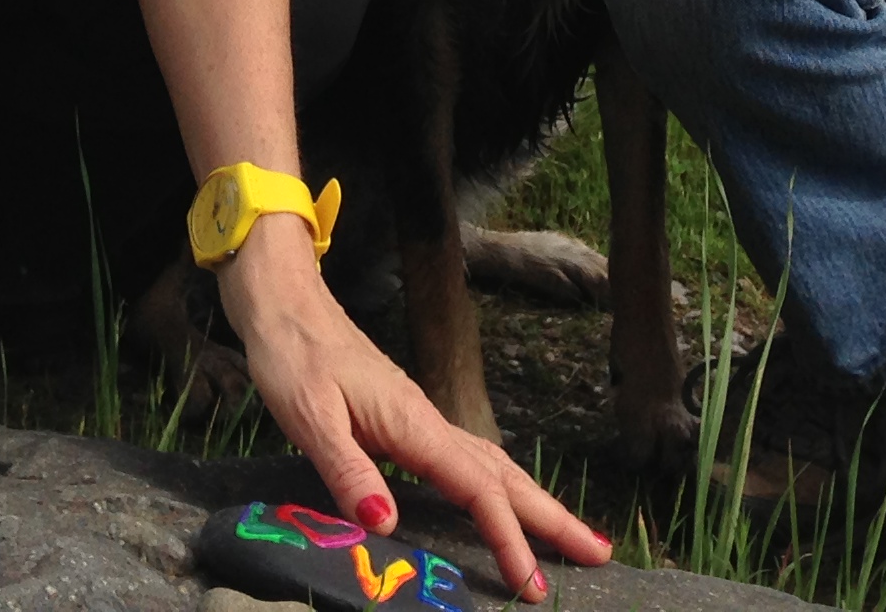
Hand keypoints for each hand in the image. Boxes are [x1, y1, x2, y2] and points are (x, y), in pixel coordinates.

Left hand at [215, 219, 607, 600]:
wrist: (285, 304)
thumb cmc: (293, 356)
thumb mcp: (309, 417)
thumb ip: (348, 470)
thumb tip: (387, 525)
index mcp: (414, 423)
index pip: (476, 488)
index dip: (507, 538)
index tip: (532, 582)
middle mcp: (429, 421)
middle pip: (505, 475)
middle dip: (553, 517)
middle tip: (599, 554)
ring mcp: (421, 419)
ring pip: (492, 466)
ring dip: (533, 502)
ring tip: (570, 536)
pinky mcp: (407, 420)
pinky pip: (469, 461)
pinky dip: (498, 487)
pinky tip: (499, 501)